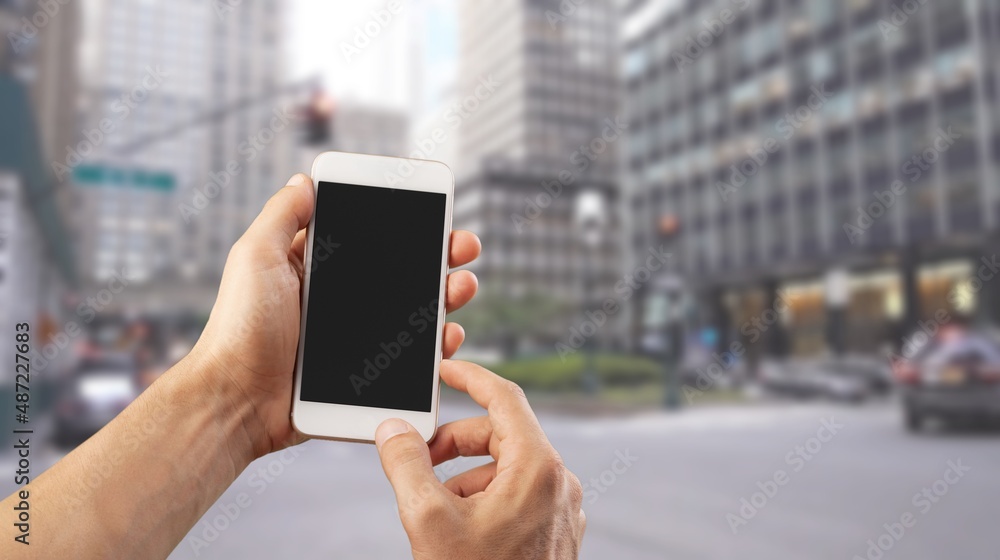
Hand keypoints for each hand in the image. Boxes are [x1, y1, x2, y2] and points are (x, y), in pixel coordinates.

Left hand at [189, 173, 481, 457]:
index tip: (434, 211)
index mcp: (315, 268)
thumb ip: (282, 216)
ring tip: (461, 288)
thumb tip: (305, 180)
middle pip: (402, 273)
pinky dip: (435, 348)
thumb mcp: (254, 258)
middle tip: (463, 248)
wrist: (237, 399)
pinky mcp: (364, 373)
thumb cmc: (238, 329)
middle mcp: (340, 300)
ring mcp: (355, 337)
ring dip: (446, 297)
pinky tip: (447, 336)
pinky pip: (408, 358)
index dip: (404, 224)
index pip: (369, 237)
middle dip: (439, 257)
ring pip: (414, 313)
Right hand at [375, 360, 585, 559]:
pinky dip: (486, 493)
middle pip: (502, 433)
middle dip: (456, 439)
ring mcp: (562, 509)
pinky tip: (459, 524)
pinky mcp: (557, 531)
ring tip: (434, 502)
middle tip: (418, 456)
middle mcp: (559, 482)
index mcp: (538, 468)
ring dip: (467, 471)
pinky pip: (520, 492)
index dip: (470, 376)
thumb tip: (393, 430)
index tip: (443, 368)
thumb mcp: (428, 519)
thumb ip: (406, 463)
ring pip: (509, 465)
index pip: (504, 398)